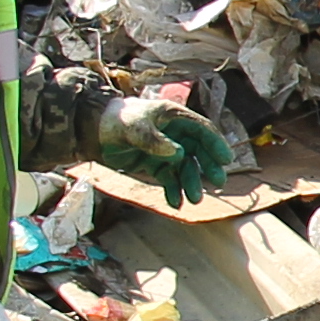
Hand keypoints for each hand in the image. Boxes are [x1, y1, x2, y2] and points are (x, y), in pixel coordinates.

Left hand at [99, 97, 233, 204]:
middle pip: (199, 151)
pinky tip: (175, 203)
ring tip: (193, 200)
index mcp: (174, 117)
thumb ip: (155, 140)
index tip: (226, 160)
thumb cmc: (116, 121)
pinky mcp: (156, 165)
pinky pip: (170, 179)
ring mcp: (166, 150)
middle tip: (218, 183)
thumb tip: (178, 153)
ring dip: (191, 183)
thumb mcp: (134, 128)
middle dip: (208, 167)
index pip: (202, 130)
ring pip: (186, 168)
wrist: (94, 132)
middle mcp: (175, 134)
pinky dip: (173, 190)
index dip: (215, 144)